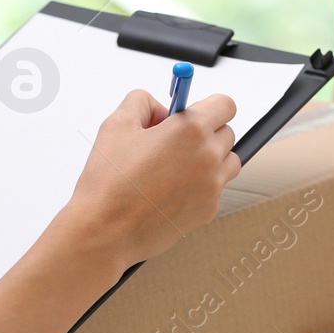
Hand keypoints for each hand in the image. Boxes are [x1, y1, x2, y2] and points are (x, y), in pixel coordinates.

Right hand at [60, 89, 239, 267]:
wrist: (106, 230)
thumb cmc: (110, 183)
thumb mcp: (117, 124)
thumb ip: (142, 102)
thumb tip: (158, 106)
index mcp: (190, 130)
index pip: (225, 104)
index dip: (208, 105)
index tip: (194, 111)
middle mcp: (208, 158)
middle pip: (227, 133)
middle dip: (205, 132)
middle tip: (174, 141)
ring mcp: (212, 187)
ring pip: (227, 162)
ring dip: (209, 159)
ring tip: (176, 166)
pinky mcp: (209, 211)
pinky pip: (215, 190)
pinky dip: (200, 186)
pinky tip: (171, 190)